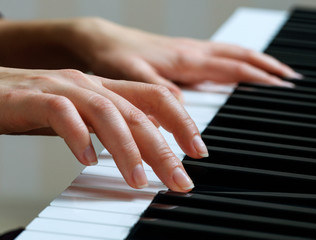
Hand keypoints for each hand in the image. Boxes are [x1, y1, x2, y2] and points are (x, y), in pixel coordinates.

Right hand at [0, 67, 206, 191]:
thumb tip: (146, 145)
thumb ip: (114, 126)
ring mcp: (62, 88)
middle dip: (163, 149)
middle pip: (137, 114)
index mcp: (106, 89)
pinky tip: (88, 159)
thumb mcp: (85, 115)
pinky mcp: (33, 98)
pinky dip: (78, 136)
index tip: (198, 151)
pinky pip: (60, 114)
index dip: (181, 122)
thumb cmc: (40, 105)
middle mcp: (90, 85)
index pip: (155, 98)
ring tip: (139, 180)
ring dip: (127, 150)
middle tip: (179, 180)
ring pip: (106, 114)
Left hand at [70, 18, 300, 99]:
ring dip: (257, 61)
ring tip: (276, 72)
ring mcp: (190, 52)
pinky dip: (237, 61)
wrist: (101, 41)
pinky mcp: (183, 54)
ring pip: (232, 53)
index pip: (232, 66)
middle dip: (268, 67)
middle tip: (291, 79)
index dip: (258, 76)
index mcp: (186, 59)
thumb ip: (160, 91)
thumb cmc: (115, 57)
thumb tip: (186, 109)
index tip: (281, 86)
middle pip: (240, 57)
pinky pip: (219, 55)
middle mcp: (193, 53)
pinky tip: (240, 68)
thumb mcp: (133, 76)